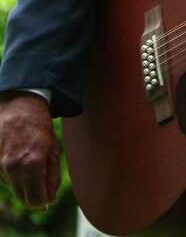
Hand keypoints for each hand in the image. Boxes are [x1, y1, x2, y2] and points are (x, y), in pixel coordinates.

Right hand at [0, 92, 59, 208]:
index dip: (45, 202)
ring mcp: (0, 167)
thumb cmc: (39, 129)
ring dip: (25, 184)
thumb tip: (49, 200)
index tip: (50, 197)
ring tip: (32, 163)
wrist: (16, 110)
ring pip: (14, 189)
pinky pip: (5, 180)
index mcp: (32, 165)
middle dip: (35, 194)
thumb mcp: (54, 151)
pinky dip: (14, 176)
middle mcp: (13, 168)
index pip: (36, 201)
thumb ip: (52, 177)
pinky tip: (20, 159)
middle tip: (44, 181)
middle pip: (23, 199)